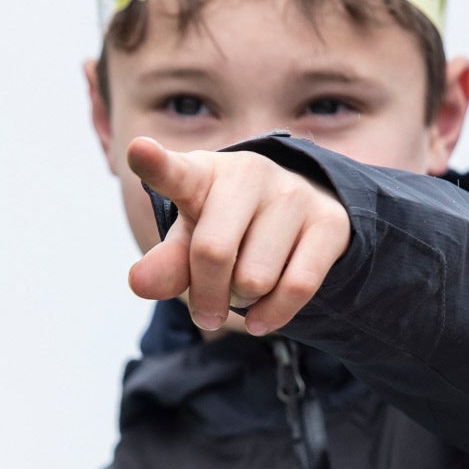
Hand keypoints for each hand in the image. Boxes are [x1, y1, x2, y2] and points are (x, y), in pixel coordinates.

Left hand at [126, 136, 349, 336]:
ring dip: (244, 302)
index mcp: (202, 174)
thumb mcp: (191, 246)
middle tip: (207, 309)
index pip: (175, 172)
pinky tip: (261, 318)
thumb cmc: (228, 231)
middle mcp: (249, 173)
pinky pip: (296, 288)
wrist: (297, 220)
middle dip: (206, 296)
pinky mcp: (329, 222)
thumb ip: (166, 264)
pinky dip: (273, 315)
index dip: (155, 163)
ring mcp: (293, 194)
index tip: (138, 151)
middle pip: (212, 253)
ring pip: (255, 279)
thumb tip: (139, 283)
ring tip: (245, 288)